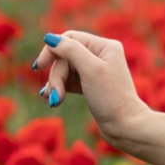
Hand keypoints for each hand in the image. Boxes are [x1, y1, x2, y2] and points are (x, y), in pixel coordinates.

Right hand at [31, 30, 151, 148]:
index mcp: (105, 46)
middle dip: (56, 75)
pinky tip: (54, 98)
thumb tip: (50, 38)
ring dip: (56, 84)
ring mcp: (96, 71)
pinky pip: (69, 81)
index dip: (52, 50)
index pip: (69, 39)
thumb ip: (70, 50)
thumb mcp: (90, 70)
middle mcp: (101, 55)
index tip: (39, 67)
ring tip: (52, 100)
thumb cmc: (111, 98)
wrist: (125, 127)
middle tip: (54, 94)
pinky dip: (61, 88)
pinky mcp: (91, 86)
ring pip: (65, 70)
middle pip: (65, 57)